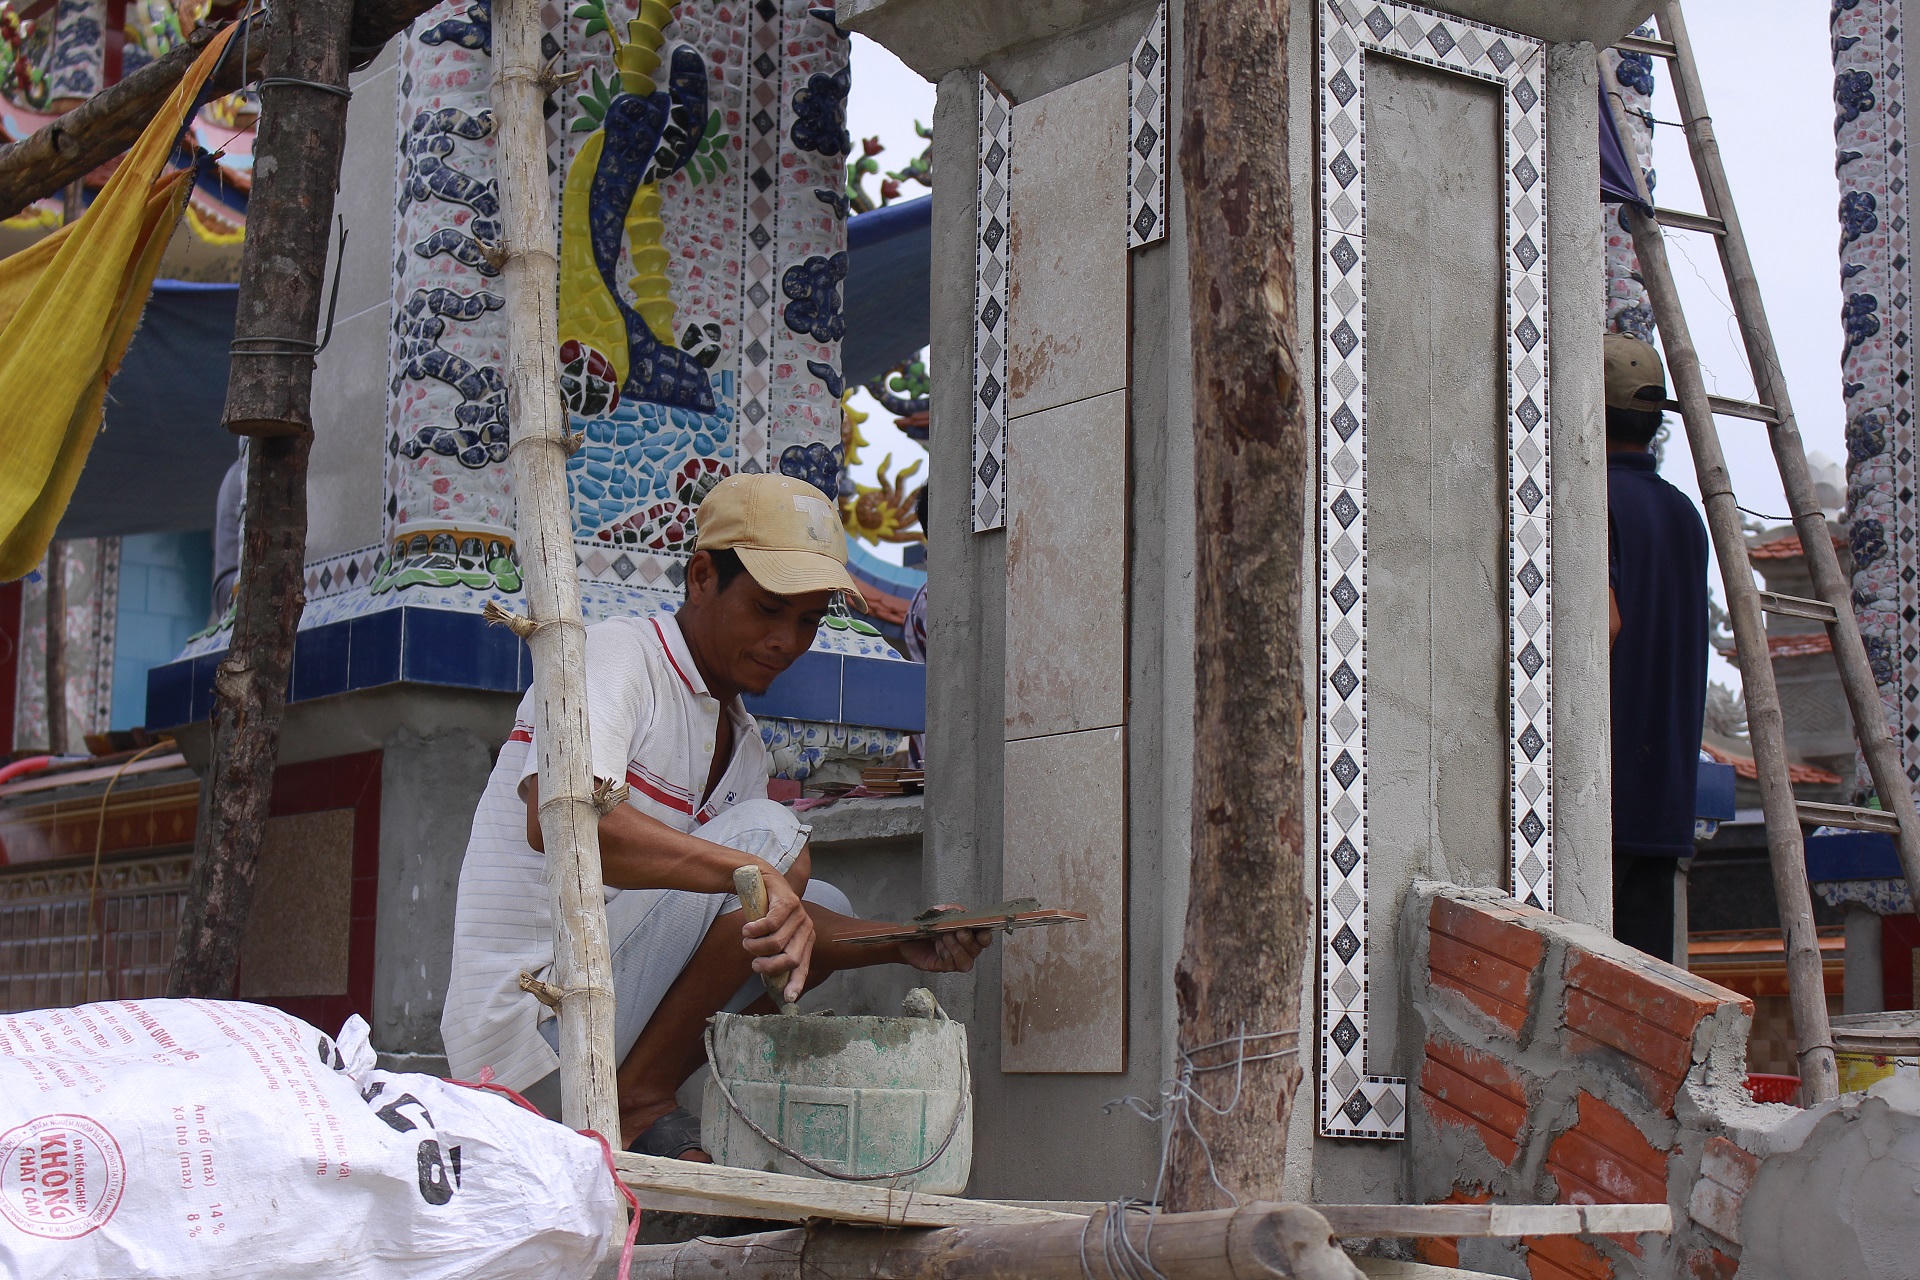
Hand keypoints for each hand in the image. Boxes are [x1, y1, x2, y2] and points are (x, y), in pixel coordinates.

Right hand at [740, 867, 813, 1003]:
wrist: (760, 879)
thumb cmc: (764, 912)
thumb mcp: (771, 936)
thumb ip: (774, 955)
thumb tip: (772, 981)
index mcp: (806, 939)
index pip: (803, 966)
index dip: (796, 983)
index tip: (788, 998)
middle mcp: (807, 927)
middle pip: (790, 958)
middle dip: (768, 965)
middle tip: (754, 963)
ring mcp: (799, 914)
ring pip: (776, 943)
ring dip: (755, 946)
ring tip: (746, 940)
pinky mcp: (788, 902)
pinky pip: (770, 924)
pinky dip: (754, 930)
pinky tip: (747, 928)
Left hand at [898, 905, 994, 973]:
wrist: (907, 937)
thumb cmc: (926, 925)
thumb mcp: (938, 913)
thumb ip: (950, 910)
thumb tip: (959, 911)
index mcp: (969, 934)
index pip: (984, 938)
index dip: (985, 936)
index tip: (981, 931)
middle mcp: (965, 949)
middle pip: (976, 949)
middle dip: (968, 940)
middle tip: (959, 931)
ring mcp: (955, 959)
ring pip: (966, 961)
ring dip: (956, 949)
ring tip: (945, 937)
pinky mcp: (944, 966)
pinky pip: (950, 964)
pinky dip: (945, 953)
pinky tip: (938, 945)